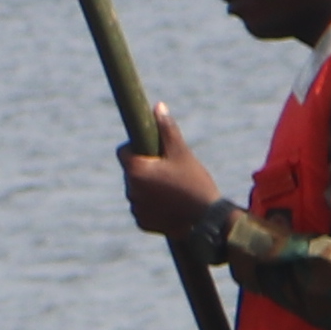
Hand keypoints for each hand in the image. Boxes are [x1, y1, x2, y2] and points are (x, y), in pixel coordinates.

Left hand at [118, 109, 221, 237]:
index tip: (153, 150)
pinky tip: (170, 203)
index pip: (123, 152)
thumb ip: (167, 129)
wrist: (207, 218)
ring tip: (172, 187)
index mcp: (136, 170)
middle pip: (132, 172)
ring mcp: (136, 208)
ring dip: (148, 187)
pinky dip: (152, 205)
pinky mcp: (142, 222)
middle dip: (145, 168)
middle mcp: (130, 190)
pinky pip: (143, 208)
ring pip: (137, 190)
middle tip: (169, 170)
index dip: (135, 148)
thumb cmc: (195, 181)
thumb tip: (158, 106)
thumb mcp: (181, 152)